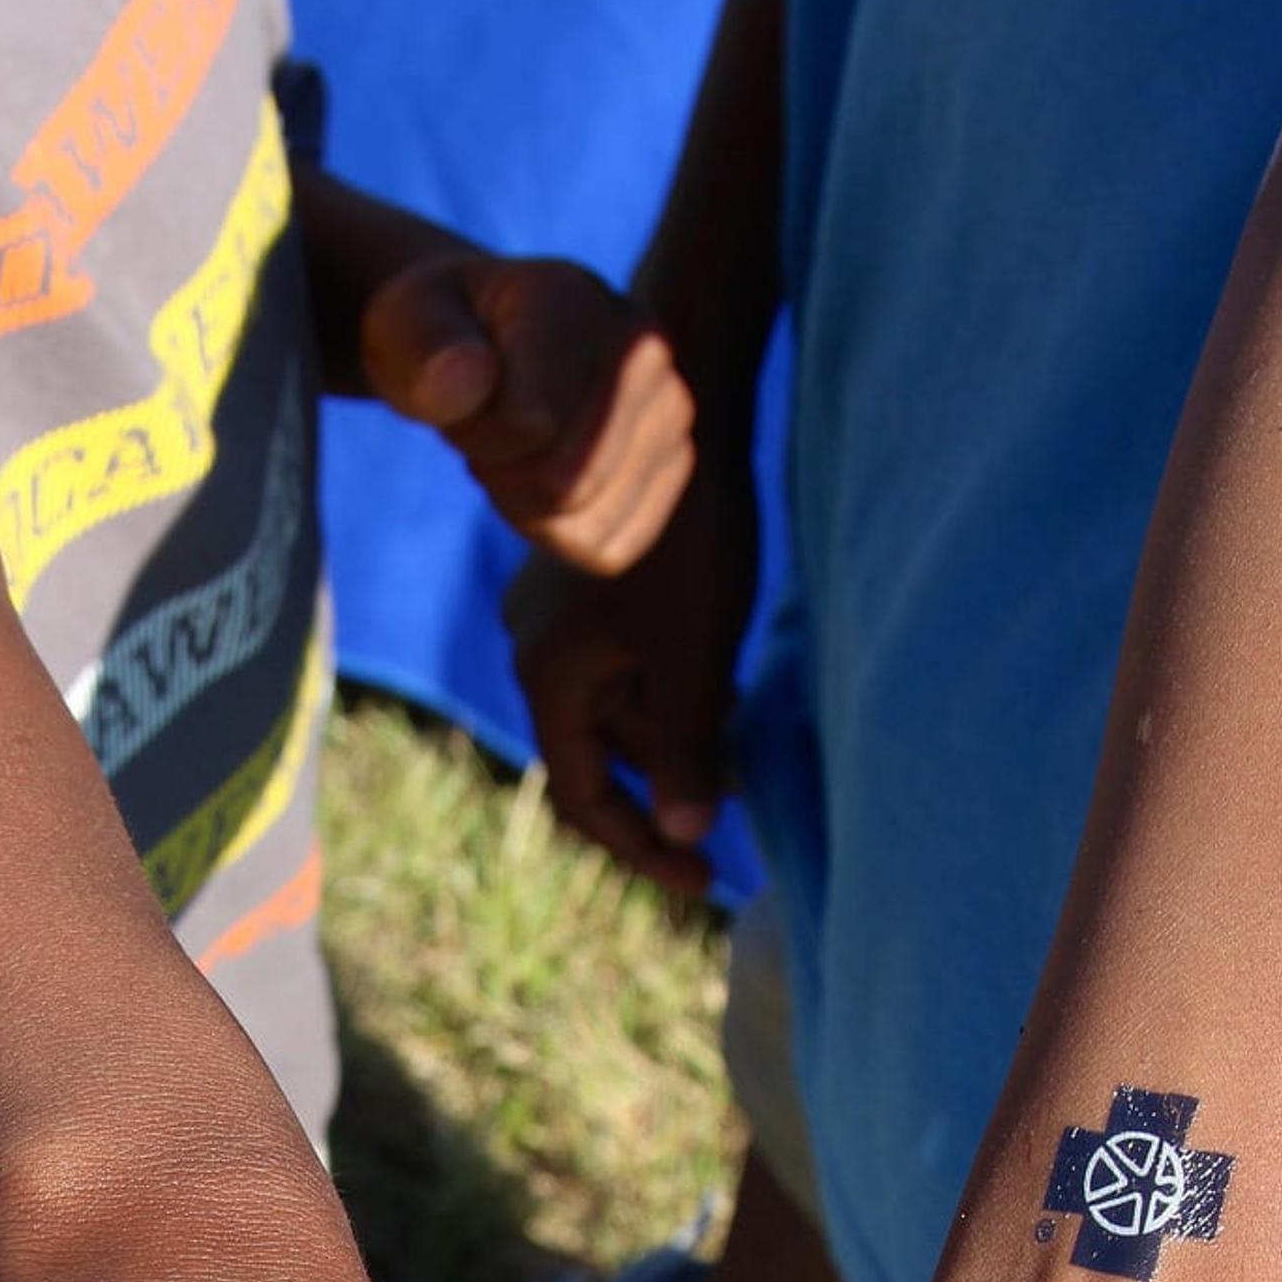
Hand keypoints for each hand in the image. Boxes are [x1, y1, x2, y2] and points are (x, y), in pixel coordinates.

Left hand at [358, 253, 693, 576]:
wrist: (481, 342)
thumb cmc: (436, 336)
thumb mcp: (403, 323)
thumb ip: (423, 346)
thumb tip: (461, 382)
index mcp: (579, 300)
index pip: (529, 426)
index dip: (476, 434)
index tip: (463, 395)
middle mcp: (646, 351)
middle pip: (567, 483)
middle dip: (504, 473)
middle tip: (488, 426)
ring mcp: (672, 410)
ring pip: (588, 523)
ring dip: (530, 505)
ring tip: (519, 441)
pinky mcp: (673, 466)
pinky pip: (607, 548)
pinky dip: (562, 533)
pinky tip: (549, 474)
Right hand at [503, 434, 755, 895]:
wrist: (682, 405)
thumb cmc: (689, 534)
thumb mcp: (695, 654)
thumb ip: (686, 747)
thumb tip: (686, 833)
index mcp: (549, 671)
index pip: (583, 794)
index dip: (641, 846)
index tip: (704, 877)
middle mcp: (538, 646)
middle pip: (601, 750)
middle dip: (666, 782)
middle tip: (740, 804)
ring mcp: (561, 612)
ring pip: (619, 703)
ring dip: (674, 734)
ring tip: (744, 742)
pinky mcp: (593, 583)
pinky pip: (627, 661)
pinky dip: (671, 687)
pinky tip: (727, 682)